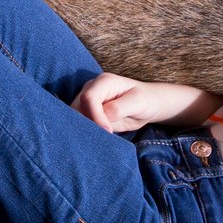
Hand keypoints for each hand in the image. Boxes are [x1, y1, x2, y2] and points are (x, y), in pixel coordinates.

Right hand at [68, 72, 208, 132]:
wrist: (148, 105)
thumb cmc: (146, 100)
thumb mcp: (138, 103)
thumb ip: (120, 108)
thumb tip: (103, 117)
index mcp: (104, 82)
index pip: (89, 98)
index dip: (95, 115)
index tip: (108, 130)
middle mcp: (91, 89)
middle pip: (77, 107)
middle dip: (85, 124)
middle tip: (98, 139)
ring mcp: (87, 101)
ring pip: (75, 116)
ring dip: (82, 129)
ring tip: (96, 141)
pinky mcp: (87, 112)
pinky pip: (80, 122)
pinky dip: (84, 132)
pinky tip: (93, 140)